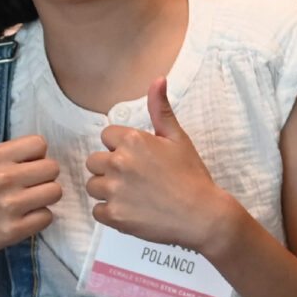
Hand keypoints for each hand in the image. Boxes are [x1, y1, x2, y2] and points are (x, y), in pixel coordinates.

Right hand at [0, 96, 61, 268]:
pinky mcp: (15, 230)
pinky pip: (48, 216)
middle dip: (43, 176)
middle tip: (26, 184)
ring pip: (54, 192)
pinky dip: (40, 218)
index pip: (39, 144)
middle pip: (52, 168)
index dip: (34, 155)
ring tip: (27, 200)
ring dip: (45, 197)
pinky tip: (24, 217)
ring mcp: (9, 206)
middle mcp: (2, 179)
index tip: (21, 165)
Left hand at [85, 80, 239, 258]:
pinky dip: (111, 213)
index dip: (120, 147)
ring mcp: (114, 190)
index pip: (106, 136)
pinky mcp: (114, 215)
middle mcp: (119, 163)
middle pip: (94, 161)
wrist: (202, 216)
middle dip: (110, 168)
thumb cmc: (191, 176)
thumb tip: (158, 79)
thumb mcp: (178, 138)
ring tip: (133, 195)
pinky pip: (97, 211)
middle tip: (135, 179)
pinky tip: (132, 211)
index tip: (138, 159)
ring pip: (93, 186)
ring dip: (107, 191)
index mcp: (132, 141)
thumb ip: (160, 109)